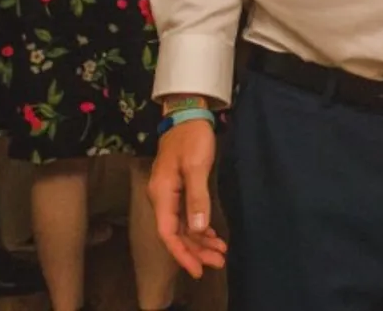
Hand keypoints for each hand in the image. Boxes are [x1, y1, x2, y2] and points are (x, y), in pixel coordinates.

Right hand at [149, 119, 227, 277]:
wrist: (187, 113)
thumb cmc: (192, 137)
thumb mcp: (197, 165)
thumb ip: (197, 198)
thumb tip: (198, 229)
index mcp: (162, 193)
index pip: (168, 233)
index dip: (182, 254)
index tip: (198, 270)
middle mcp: (161, 197)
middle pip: (176, 233)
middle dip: (196, 250)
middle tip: (219, 262)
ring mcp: (169, 194)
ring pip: (183, 226)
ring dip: (199, 241)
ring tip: (220, 251)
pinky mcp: (178, 189)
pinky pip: (186, 216)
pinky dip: (198, 227)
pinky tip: (211, 234)